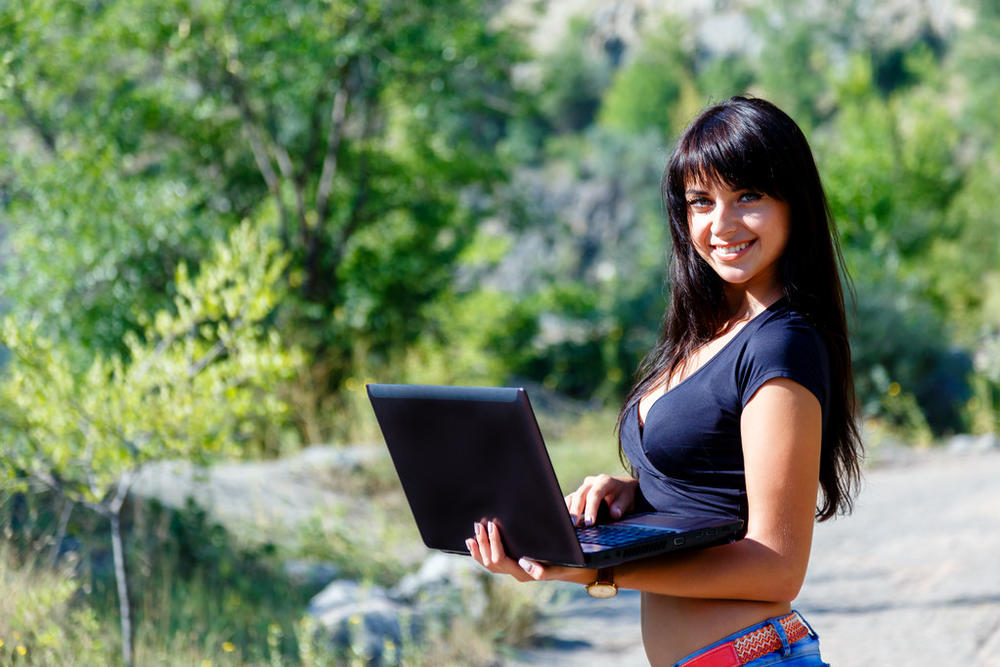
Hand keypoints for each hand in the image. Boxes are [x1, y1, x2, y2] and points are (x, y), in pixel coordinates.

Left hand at [465, 519, 592, 584]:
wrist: (571, 568)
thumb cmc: (566, 563)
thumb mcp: (559, 565)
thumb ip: (542, 569)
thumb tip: (524, 563)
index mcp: (523, 573)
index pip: (500, 559)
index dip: (493, 543)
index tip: (493, 525)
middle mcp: (515, 573)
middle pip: (490, 562)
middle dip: (483, 543)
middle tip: (479, 525)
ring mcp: (512, 570)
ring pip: (488, 564)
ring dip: (479, 549)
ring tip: (472, 535)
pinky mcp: (511, 565)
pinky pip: (491, 562)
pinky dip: (480, 553)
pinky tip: (474, 543)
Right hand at [564, 474, 637, 526]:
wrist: (623, 488)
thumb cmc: (625, 495)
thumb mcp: (628, 500)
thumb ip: (621, 506)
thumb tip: (614, 513)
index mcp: (605, 481)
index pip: (595, 494)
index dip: (591, 508)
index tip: (589, 522)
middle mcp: (592, 482)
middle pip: (581, 495)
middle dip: (577, 510)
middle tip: (574, 524)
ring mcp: (584, 487)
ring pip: (573, 496)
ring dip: (569, 510)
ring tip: (568, 523)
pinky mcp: (579, 493)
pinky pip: (570, 499)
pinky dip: (567, 508)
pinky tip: (564, 518)